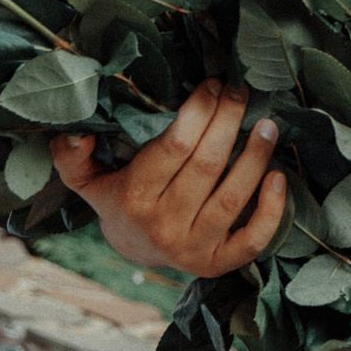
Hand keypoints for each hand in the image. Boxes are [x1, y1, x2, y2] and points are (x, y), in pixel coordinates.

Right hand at [50, 80, 285, 275]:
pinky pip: (251, 240)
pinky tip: (278, 177)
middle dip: (228, 122)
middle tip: (241, 93)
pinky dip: (271, 211)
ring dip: (255, 157)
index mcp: (133, 197)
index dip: (199, 112)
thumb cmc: (118, 200)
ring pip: (232, 197)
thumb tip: (76, 133)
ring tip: (267, 126)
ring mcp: (191, 248)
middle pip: (207, 166)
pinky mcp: (216, 264)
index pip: (175, 147)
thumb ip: (71, 155)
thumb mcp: (87, 178)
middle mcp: (163, 225)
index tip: (214, 86)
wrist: (134, 252)